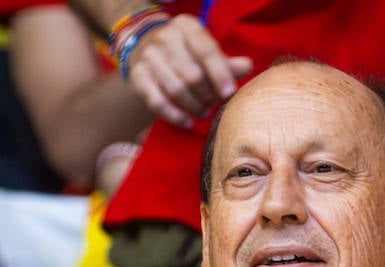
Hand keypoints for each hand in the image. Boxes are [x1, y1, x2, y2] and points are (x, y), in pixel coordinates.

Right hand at [125, 14, 253, 127]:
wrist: (149, 50)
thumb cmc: (187, 53)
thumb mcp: (206, 51)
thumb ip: (226, 62)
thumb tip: (247, 66)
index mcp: (186, 26)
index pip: (206, 50)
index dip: (220, 74)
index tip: (229, 93)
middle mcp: (164, 37)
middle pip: (192, 74)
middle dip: (207, 94)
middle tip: (214, 103)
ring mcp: (148, 56)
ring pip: (176, 89)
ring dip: (193, 106)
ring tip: (203, 112)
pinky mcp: (137, 76)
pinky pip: (157, 101)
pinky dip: (175, 115)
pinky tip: (187, 122)